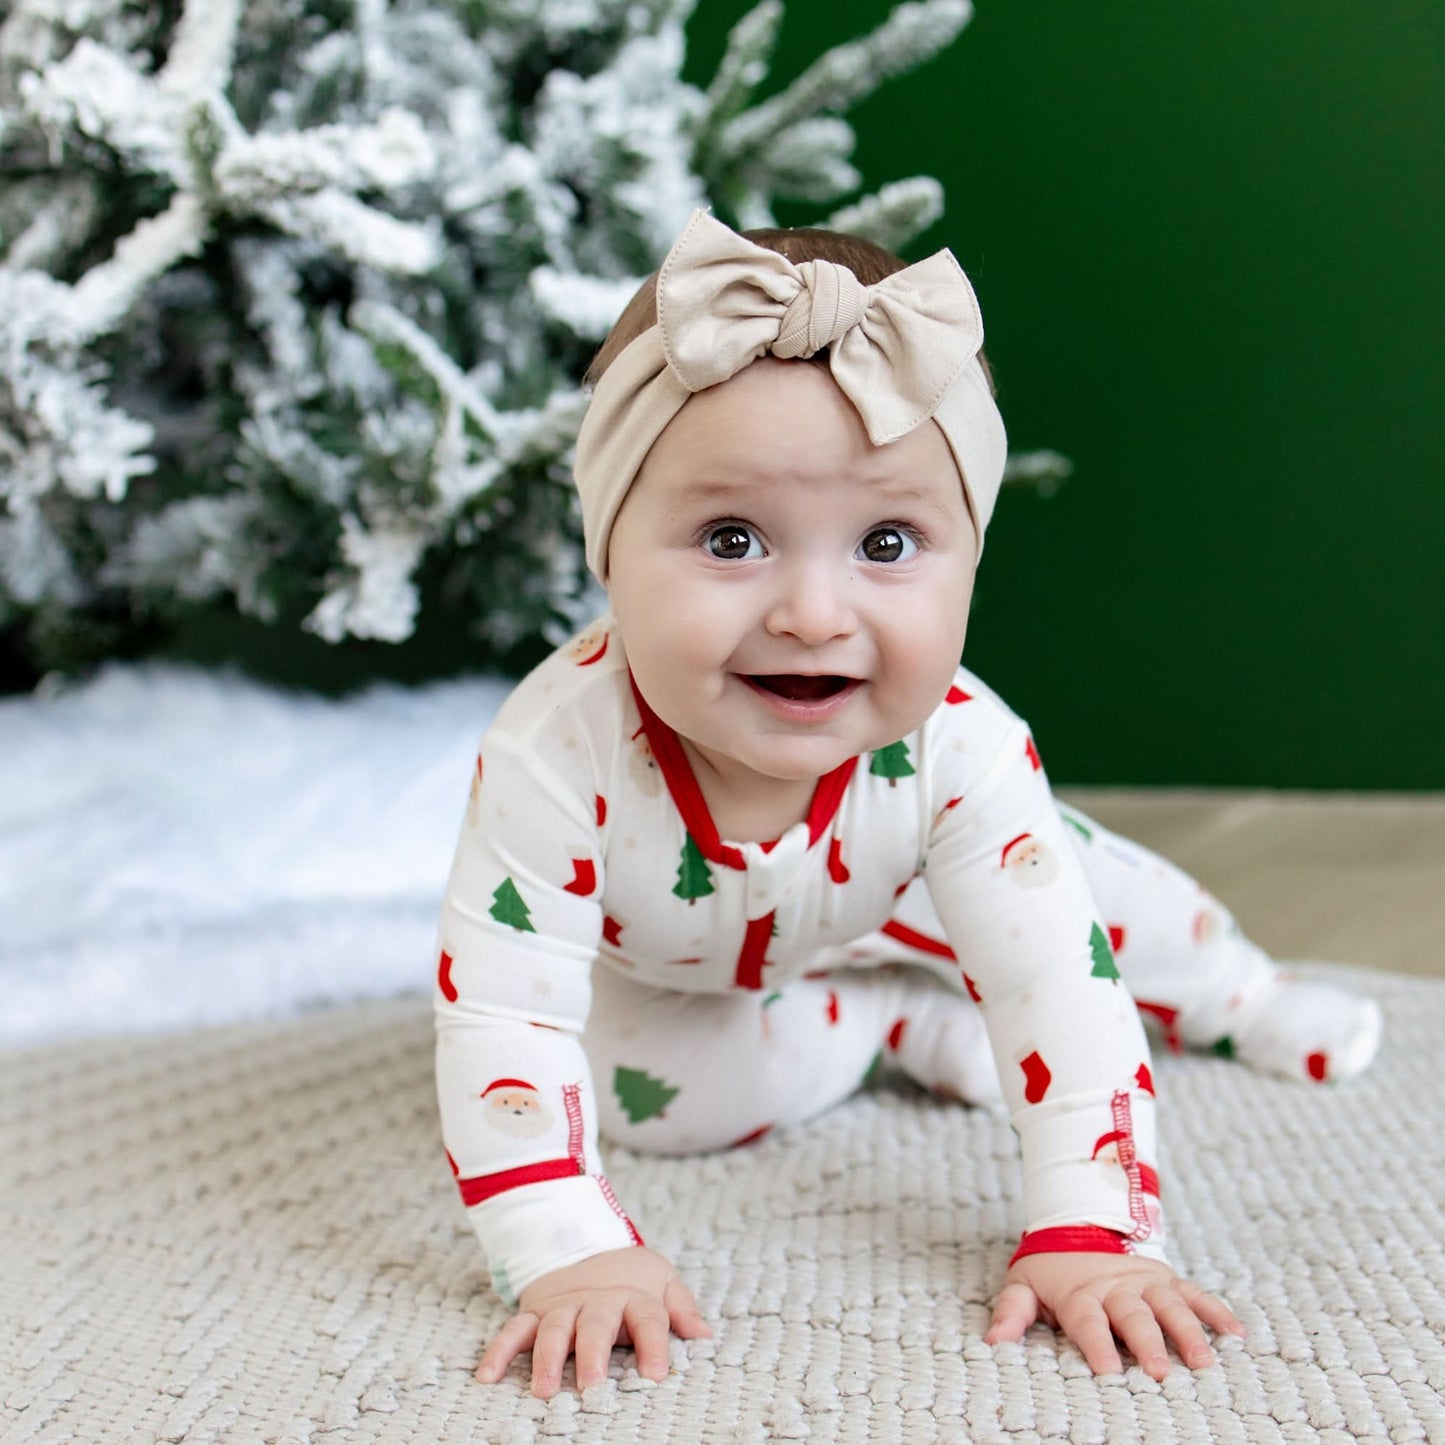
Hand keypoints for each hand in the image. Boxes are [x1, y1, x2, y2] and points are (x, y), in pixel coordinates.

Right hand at [474, 1246, 710, 1397]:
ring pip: (553, 1330)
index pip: (648, 1318)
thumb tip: (705, 1336)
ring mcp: (562, 1307)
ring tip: (544, 1389)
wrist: (584, 1241)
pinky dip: (499, 1351)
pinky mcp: (535, 1311)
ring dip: (546, 1359)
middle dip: (592, 1356)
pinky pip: (514, 1330)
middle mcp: (596, 1302)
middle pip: (595, 1326)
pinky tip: (487, 1376)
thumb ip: (681, 1308)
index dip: (654, 1345)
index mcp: (632, 1296)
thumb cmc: (629, 1275)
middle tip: (590, 1388)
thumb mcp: (661, 1280)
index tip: (656, 1376)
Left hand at [985, 1252, 1245, 1378]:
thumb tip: (993, 1342)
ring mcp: (1145, 1281)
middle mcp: (1116, 1286)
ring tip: (1204, 1362)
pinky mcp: (1167, 1278)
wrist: (1078, 1224)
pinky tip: (1237, 1334)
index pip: (1088, 1321)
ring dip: (1188, 1332)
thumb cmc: (1051, 1270)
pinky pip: (1195, 1294)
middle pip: (1134, 1316)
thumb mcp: (1024, 1285)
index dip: (1096, 1346)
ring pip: (1170, 1306)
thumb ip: (1011, 1313)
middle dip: (1148, 1343)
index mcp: (1081, 1293)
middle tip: (1161, 1372)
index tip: (1106, 1371)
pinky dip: (1216, 1312)